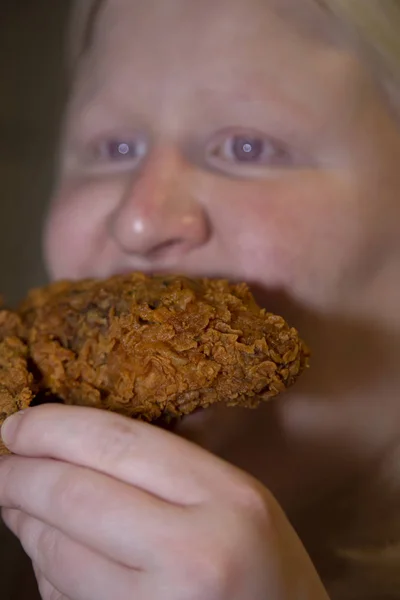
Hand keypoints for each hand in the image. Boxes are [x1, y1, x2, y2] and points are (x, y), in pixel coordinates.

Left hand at [0, 405, 328, 599]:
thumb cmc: (265, 568)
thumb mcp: (236, 499)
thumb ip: (165, 468)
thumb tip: (70, 444)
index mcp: (226, 497)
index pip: (117, 441)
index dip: (52, 427)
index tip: (16, 425)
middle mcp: (192, 554)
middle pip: (72, 495)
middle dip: (18, 476)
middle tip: (0, 465)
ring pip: (54, 552)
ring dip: (24, 522)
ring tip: (18, 504)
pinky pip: (62, 597)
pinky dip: (46, 568)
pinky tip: (54, 554)